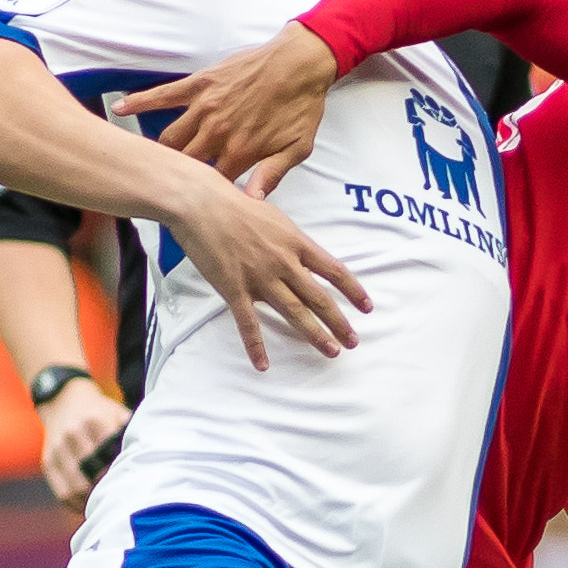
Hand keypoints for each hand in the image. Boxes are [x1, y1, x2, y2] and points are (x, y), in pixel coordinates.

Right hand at [38, 378, 129, 511]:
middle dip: (107, 491)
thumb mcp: (118, 413)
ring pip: (75, 489)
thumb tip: (151, 458)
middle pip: (92, 476)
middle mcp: (72, 435)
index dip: (122, 475)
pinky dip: (76, 505)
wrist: (64, 400)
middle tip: (122, 501)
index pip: (110, 457)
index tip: (134, 486)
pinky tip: (89, 506)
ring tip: (107, 506)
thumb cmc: (100, 412)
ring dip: (91, 503)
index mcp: (94, 421)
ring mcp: (57, 450)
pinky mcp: (48, 462)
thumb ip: (132, 433)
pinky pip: (61, 493)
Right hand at [117, 24, 338, 200]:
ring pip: (169, 139)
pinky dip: (139, 102)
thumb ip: (271, 176)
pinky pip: (163, 95)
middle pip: (183, 166)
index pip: (211, 186)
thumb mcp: (296, 150)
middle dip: (172, 180)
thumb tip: (252, 203)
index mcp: (239, 153)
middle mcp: (216, 134)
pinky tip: (119, 109)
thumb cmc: (301, 108)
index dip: (201, 198)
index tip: (191, 207)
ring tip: (143, 164)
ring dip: (157, 153)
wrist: (299, 64)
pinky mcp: (198, 85)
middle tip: (157, 188)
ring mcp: (204, 108)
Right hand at [161, 152, 369, 369]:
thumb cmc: (235, 204)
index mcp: (296, 242)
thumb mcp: (275, 216)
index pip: (334, 270)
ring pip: (294, 312)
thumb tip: (304, 254)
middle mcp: (284, 262)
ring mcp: (260, 278)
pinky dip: (256, 346)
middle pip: (319, 298)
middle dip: (339, 322)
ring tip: (331, 352)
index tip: (367, 307)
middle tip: (353, 341)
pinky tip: (263, 365)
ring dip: (315, 335)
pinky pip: (248, 323)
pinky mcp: (234, 289)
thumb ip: (291, 239)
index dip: (353, 290)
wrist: (201, 202)